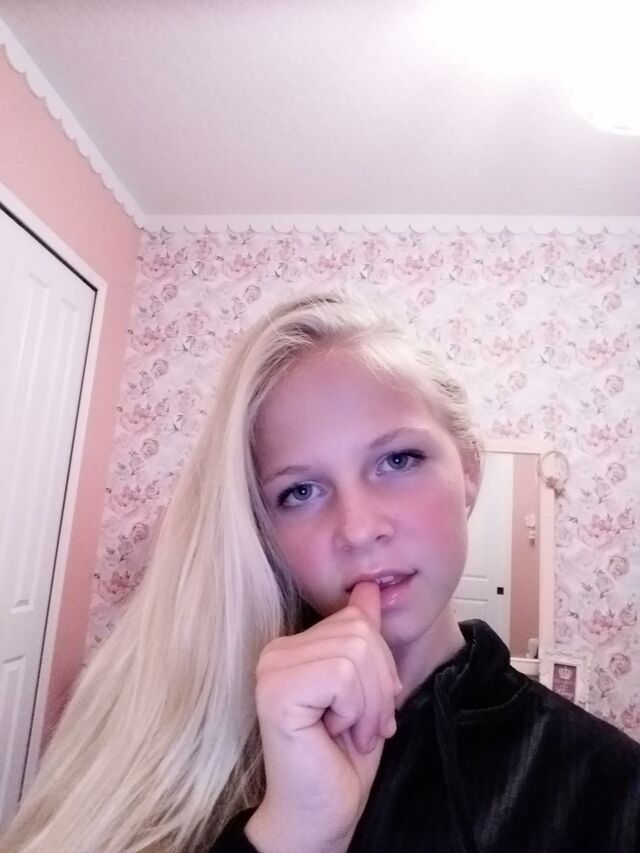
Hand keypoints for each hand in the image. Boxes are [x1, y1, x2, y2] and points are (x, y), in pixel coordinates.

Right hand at [245, 581, 400, 852]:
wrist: (322, 815)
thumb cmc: (341, 759)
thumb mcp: (364, 687)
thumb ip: (362, 635)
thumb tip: (369, 587)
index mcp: (293, 646)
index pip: (357, 619)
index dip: (381, 665)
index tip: (370, 708)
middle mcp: (275, 651)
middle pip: (359, 632)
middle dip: (379, 686)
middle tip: (365, 726)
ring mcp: (271, 669)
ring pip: (355, 653)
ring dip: (370, 704)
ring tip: (353, 732)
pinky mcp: (276, 692)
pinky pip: (341, 675)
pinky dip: (355, 710)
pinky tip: (337, 734)